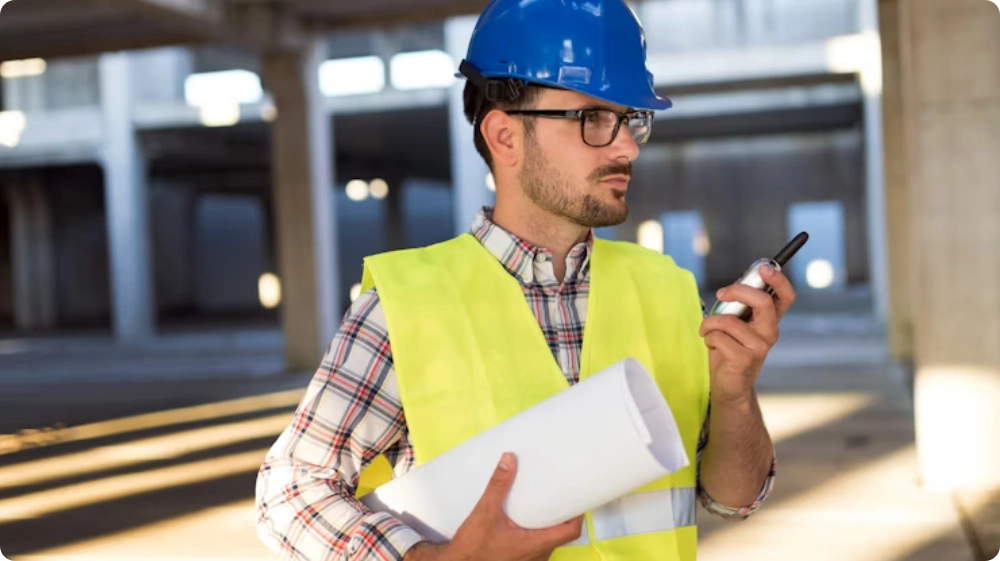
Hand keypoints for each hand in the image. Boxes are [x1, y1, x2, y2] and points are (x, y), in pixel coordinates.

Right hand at [405, 453, 583, 560]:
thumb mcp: (484, 513)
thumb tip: (509, 459)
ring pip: (549, 541)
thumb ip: (498, 486)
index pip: (571, 531)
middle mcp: (538, 556)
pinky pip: (537, 546)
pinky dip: (537, 532)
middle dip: (562, 515)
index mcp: (536, 545)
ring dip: (549, 524)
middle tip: (558, 492)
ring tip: (543, 502)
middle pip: (561, 535)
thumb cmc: (473, 547)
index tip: (576, 495)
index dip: (577, 514)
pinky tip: (526, 520)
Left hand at [699, 265, 795, 404]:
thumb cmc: (730, 350)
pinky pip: (718, 336)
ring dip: (710, 322)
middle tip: (721, 293)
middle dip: (738, 291)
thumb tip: (728, 289)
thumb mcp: (737, 325)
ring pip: (729, 320)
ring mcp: (759, 347)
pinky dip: (708, 337)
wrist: (729, 386)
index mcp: (770, 320)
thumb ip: (738, 308)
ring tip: (707, 330)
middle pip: (762, 302)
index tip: (763, 268)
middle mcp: (770, 332)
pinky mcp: (744, 359)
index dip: (778, 280)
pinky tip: (711, 345)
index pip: (785, 297)